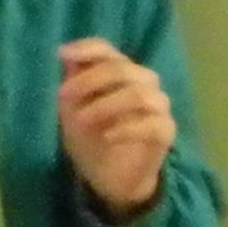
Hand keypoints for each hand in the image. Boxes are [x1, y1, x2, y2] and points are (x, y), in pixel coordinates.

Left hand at [58, 38, 175, 219]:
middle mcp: (143, 83)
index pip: (108, 50)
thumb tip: (65, 54)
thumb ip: (72, 83)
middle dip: (90, 80)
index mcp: (119, 72)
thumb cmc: (90, 137)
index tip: (62, 55)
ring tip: (83, 121)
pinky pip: (153, 124)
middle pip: (123, 69)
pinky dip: (127, 128)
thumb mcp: (72, 110)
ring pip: (140, 94)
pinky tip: (107, 137)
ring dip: (106, 105)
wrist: (107, 177)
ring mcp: (157, 107)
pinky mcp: (165, 132)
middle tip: (65, 96)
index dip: (87, 49)